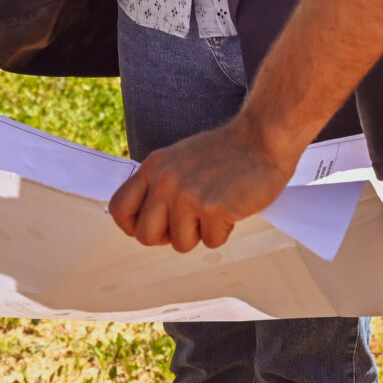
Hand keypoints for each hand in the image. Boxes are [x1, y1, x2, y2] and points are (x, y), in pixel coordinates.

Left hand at [108, 113, 298, 252]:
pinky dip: (224, 231)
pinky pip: (211, 242)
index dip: (134, 226)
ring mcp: (188, 196)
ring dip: (200, 233)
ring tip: (214, 207)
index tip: (153, 226)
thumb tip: (146, 219)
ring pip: (180, 244)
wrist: (263, 138)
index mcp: (153, 167)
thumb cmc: (226, 151)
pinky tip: (231, 207)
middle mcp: (165, 181)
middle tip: (189, 222)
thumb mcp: (178, 159)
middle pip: (145, 236)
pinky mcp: (214, 209)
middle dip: (167, 237)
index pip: (119, 209)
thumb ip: (158, 185)